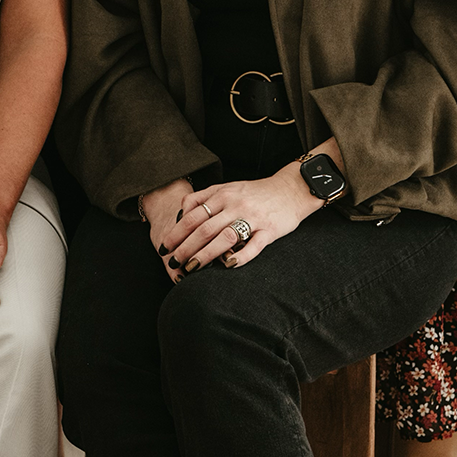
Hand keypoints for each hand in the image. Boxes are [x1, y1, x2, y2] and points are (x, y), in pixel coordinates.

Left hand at [153, 164, 320, 277]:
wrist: (291, 189)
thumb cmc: (256, 192)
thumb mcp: (228, 187)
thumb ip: (205, 198)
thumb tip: (181, 213)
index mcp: (222, 194)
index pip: (193, 215)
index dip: (176, 232)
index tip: (164, 246)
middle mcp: (235, 205)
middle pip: (204, 229)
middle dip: (185, 248)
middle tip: (173, 262)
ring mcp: (253, 217)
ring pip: (225, 238)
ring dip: (206, 255)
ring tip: (192, 268)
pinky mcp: (269, 230)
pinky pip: (253, 246)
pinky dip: (240, 257)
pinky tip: (228, 266)